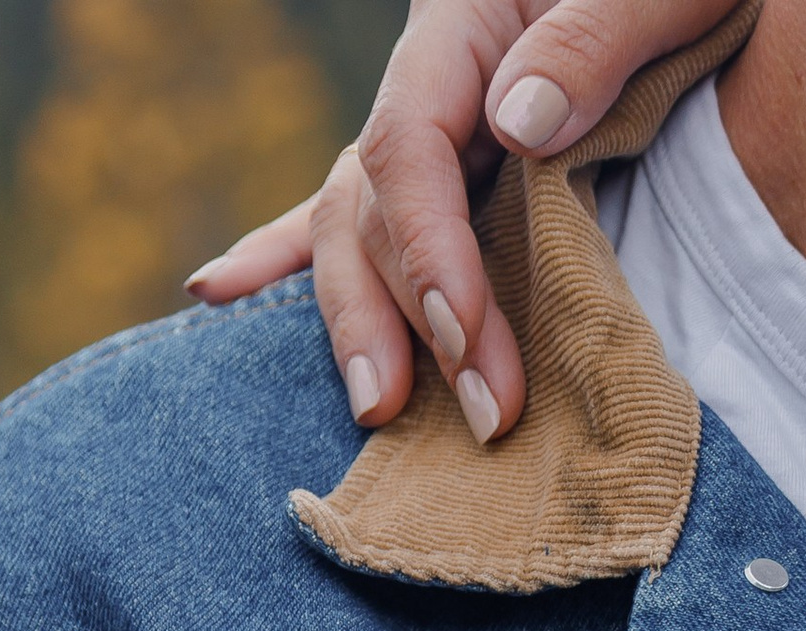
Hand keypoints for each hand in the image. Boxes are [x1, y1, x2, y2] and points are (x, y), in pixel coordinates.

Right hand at [185, 0, 736, 438]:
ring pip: (356, 228)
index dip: (430, 248)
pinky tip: (215, 291)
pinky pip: (356, 213)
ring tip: (377, 412)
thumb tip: (515, 125)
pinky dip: (284, 253)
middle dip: (409, 318)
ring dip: (359, 324)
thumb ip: (591, 40)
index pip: (411, 143)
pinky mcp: (450, 171)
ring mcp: (432, 129)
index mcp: (467, 24)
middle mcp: (432, 82)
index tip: (463, 334)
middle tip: (479, 416)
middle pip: (375, 204)